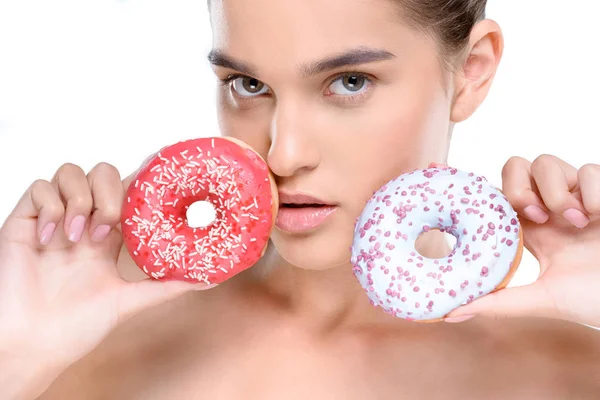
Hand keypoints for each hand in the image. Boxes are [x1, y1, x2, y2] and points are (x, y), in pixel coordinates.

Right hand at [0, 161, 213, 395]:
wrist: (31, 346)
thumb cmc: (75, 327)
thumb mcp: (129, 301)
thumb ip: (167, 287)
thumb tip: (211, 280)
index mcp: (110, 236)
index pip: (128, 192)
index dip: (142, 184)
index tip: (158, 187)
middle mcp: (84, 222)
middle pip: (103, 173)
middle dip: (110, 194)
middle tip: (105, 232)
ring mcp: (55, 219)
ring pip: (72, 172)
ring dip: (80, 199)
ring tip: (78, 236)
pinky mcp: (24, 220)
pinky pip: (38, 187)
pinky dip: (50, 206)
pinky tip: (50, 237)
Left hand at [443, 155, 599, 327]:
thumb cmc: (594, 300)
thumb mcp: (541, 299)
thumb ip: (499, 303)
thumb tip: (449, 314)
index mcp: (529, 229)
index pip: (492, 196)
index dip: (465, 180)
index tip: (434, 166)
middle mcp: (548, 208)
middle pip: (515, 166)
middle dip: (519, 186)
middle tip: (535, 216)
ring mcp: (576, 196)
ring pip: (548, 161)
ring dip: (556, 191)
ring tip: (574, 221)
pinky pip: (591, 168)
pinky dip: (593, 191)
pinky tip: (597, 217)